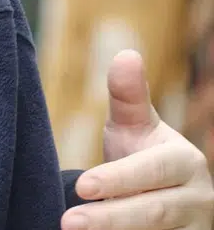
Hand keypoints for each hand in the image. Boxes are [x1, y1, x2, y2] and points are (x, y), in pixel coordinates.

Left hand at [63, 50, 213, 229]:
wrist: (161, 198)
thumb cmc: (142, 155)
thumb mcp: (135, 127)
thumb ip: (128, 97)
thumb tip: (127, 54)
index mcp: (186, 164)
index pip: (153, 172)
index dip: (119, 179)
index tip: (82, 185)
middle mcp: (199, 201)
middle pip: (154, 213)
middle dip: (111, 219)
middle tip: (69, 222)